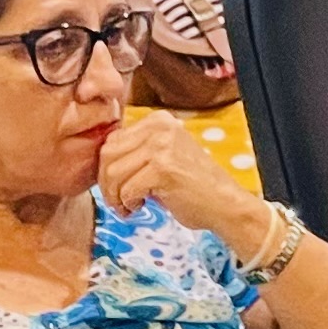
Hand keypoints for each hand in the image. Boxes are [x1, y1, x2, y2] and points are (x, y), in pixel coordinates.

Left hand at [99, 110, 268, 243]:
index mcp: (159, 120)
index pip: (113, 140)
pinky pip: (126, 189)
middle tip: (118, 201)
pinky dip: (127, 204)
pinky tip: (140, 208)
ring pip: (112, 173)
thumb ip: (137, 152)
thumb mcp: (165, 156)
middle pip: (107, 154)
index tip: (117, 186)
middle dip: (106, 184)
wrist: (224, 204)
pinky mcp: (162, 169)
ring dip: (115, 196)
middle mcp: (160, 127)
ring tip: (128, 207)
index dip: (107, 167)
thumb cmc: (193, 186)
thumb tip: (103, 164)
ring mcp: (162, 147)